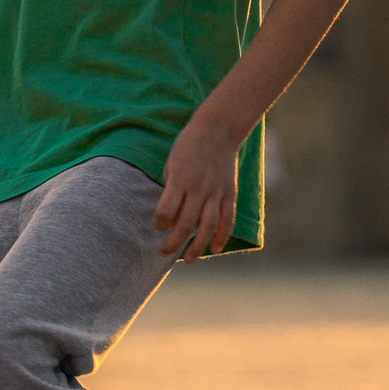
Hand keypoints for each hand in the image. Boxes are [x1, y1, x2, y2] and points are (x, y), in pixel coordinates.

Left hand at [154, 119, 238, 259]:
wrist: (218, 129)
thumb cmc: (188, 146)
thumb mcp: (172, 164)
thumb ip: (171, 189)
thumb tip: (171, 217)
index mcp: (180, 180)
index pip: (166, 211)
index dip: (159, 224)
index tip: (157, 227)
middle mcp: (198, 188)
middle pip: (185, 224)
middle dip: (173, 243)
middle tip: (162, 252)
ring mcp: (216, 192)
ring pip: (208, 227)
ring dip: (197, 247)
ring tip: (189, 260)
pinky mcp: (230, 193)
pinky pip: (227, 219)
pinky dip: (222, 236)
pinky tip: (214, 249)